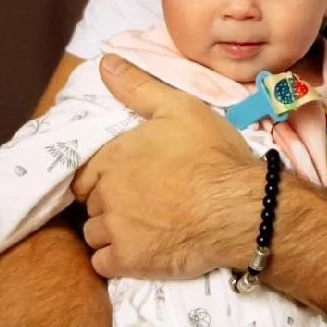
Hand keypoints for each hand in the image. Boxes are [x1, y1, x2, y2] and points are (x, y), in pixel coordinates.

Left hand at [72, 56, 257, 280]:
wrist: (240, 208)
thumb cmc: (212, 156)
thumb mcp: (179, 108)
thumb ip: (137, 87)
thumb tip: (103, 63)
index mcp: (113, 156)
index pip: (85, 171)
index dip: (103, 175)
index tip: (126, 179)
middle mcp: (106, 192)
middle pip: (91, 202)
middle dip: (109, 202)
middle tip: (140, 203)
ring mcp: (115, 229)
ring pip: (94, 233)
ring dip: (111, 231)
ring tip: (142, 227)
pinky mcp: (127, 261)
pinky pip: (103, 263)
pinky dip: (116, 258)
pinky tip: (139, 250)